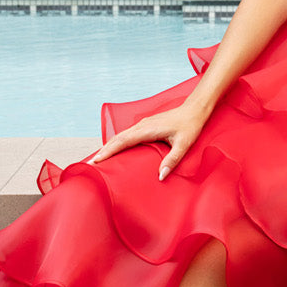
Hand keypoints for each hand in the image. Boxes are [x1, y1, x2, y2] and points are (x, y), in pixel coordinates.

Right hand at [87, 103, 208, 180]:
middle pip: (117, 138)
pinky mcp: (145, 125)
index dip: (109, 151)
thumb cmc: (190, 126)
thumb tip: (160, 175)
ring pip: (121, 135)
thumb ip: (172, 160)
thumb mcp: (184, 144)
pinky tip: (114, 149)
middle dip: (104, 150)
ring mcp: (143, 124)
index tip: (97, 160)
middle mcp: (142, 125)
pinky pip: (127, 134)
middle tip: (92, 163)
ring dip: (109, 146)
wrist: (194, 110)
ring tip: (99, 159)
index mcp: (148, 129)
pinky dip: (117, 142)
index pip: (123, 141)